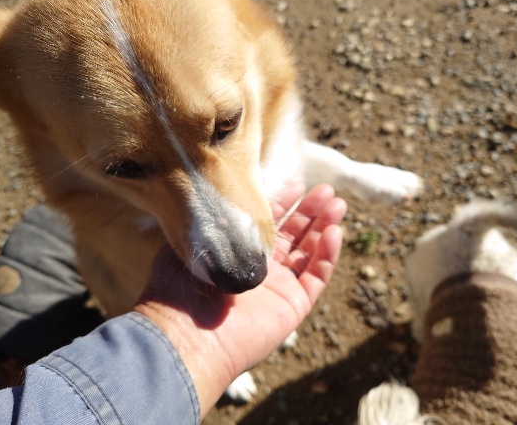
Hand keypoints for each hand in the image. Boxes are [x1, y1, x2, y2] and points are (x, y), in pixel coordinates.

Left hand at [135, 184, 346, 414]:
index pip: (268, 224)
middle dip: (311, 211)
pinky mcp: (294, 306)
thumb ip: (211, 221)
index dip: (285, 204)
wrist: (185, 332)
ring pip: (311, 252)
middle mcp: (261, 269)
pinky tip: (334, 232)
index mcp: (238, 253)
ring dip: (325, 227)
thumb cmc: (178, 287)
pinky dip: (328, 254)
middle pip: (295, 235)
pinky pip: (317, 276)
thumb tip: (222, 195)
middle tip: (327, 191)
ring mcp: (279, 288)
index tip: (298, 184)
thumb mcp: (191, 242)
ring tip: (338, 204)